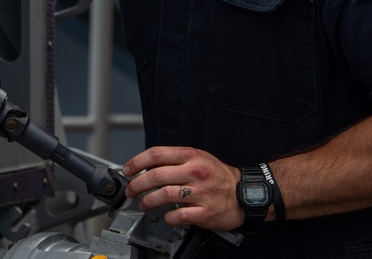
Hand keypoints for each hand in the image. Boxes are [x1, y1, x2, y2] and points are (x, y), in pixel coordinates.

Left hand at [122, 146, 243, 230]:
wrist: (243, 194)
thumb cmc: (218, 176)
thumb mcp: (198, 158)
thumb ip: (175, 160)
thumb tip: (146, 165)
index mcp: (191, 156)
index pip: (157, 154)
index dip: (137, 162)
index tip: (128, 170)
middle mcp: (195, 172)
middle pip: (157, 175)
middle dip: (138, 184)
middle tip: (131, 190)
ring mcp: (200, 192)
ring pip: (165, 195)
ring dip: (148, 201)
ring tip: (143, 204)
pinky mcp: (205, 212)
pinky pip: (179, 215)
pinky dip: (168, 217)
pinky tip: (166, 216)